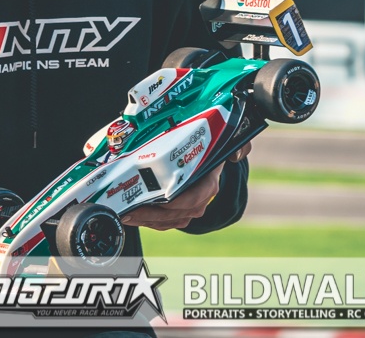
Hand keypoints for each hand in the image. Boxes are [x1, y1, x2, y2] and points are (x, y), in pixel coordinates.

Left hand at [122, 141, 250, 230]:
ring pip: (167, 221)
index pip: (193, 199)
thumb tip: (236, 154)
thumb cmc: (213, 148)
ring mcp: (188, 208)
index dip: (175, 203)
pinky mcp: (178, 211)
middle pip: (174, 214)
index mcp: (209, 185)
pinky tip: (133, 216)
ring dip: (146, 220)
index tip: (157, 201)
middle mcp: (199, 200)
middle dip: (151, 215)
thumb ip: (238, 145)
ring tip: (126, 215)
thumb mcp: (228, 142)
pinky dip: (148, 222)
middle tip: (129, 211)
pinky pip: (163, 222)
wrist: (211, 155)